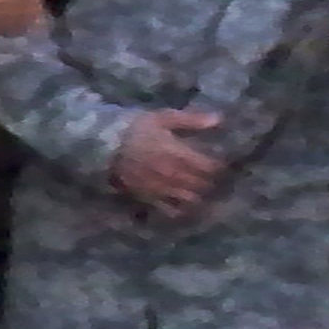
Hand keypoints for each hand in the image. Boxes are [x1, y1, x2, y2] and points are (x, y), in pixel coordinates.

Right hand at [108, 109, 223, 217]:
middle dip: (212, 183)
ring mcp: (161, 189)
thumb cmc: (135, 128)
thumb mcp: (163, 118)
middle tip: (216, 180)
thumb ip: (191, 120)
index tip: (223, 165)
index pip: (209, 167)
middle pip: (202, 185)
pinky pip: (170, 210)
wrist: (104, 145)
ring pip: (190, 200)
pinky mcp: (149, 199)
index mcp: (179, 153)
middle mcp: (174, 174)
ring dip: (199, 197)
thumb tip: (218, 120)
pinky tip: (185, 206)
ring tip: (203, 193)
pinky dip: (181, 210)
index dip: (220, 168)